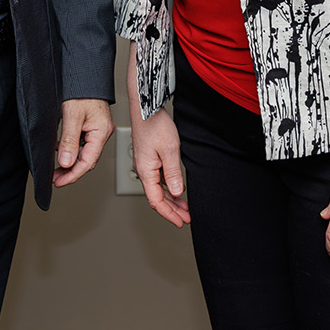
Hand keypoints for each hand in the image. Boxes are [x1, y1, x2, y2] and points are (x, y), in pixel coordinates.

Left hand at [54, 98, 113, 187]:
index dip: (72, 175)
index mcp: (101, 132)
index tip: (58, 182)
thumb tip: (65, 163)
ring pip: (84, 152)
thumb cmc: (82, 90)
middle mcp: (102, 132)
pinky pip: (82, 143)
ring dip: (69, 161)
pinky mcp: (91, 124)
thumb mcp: (72, 115)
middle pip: (87, 160)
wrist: (85, 72)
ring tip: (55, 168)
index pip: (88, 162)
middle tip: (55, 178)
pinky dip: (70, 149)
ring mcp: (97, 129)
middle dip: (70, 171)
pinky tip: (59, 150)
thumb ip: (69, 141)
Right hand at [131, 105, 190, 226]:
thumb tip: (177, 192)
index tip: (180, 222)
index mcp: (146, 171)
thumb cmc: (154, 125)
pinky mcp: (149, 158)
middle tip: (186, 218)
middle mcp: (143, 171)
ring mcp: (146, 165)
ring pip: (158, 189)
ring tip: (184, 207)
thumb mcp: (169, 150)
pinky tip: (176, 189)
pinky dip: (168, 188)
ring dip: (171, 200)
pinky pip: (158, 180)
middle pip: (157, 198)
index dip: (169, 214)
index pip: (156, 201)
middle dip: (172, 210)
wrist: (146, 108)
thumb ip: (173, 173)